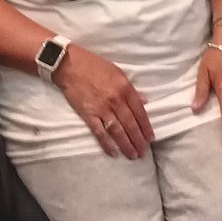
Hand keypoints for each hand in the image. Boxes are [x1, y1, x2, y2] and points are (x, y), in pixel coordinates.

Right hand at [53, 45, 153, 159]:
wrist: (71, 65)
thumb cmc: (95, 66)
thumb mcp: (118, 73)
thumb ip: (131, 89)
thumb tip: (144, 101)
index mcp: (125, 88)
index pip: (139, 112)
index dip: (146, 127)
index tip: (150, 138)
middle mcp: (116, 100)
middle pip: (130, 124)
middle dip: (138, 140)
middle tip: (143, 153)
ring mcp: (102, 108)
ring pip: (118, 130)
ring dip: (126, 145)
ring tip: (133, 155)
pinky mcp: (88, 114)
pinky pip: (100, 132)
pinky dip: (107, 143)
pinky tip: (113, 152)